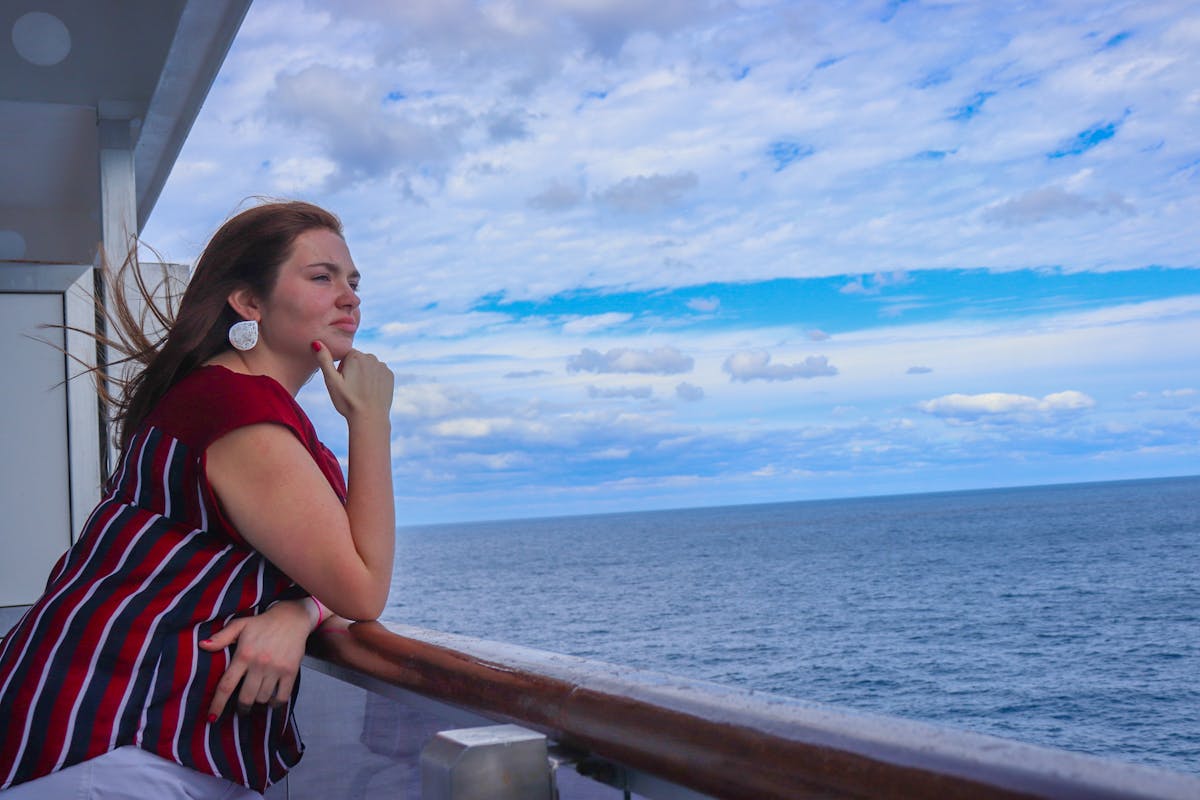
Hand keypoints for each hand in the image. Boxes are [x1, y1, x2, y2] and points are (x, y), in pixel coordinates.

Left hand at [199, 599, 313, 719]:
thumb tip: (202, 645)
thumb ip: (221, 637)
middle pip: (246, 698)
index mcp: (244, 654)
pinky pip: (282, 696)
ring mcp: (276, 668)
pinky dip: (275, 703)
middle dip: (241, 708)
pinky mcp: (291, 671)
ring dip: (258, 703)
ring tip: (256, 699)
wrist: (292, 618)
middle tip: (241, 708)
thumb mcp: (240, 625)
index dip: (218, 704)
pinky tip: (271, 701)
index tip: (212, 718)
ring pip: (263, 698)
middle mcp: (259, 663)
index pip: (226, 686)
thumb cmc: (263, 623)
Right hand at [313, 341, 393, 422]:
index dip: (341, 370)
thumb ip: (324, 360)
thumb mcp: (331, 381)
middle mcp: (371, 357)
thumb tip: (316, 342)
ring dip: (364, 375)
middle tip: (350, 388)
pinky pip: (378, 374)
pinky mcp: (390, 376)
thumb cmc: (347, 401)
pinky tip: (370, 392)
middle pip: (357, 360)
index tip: (343, 383)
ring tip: (360, 392)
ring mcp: (383, 366)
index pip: (345, 356)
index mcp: (356, 356)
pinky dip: (374, 380)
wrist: (370, 418)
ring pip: (368, 367)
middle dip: (352, 370)